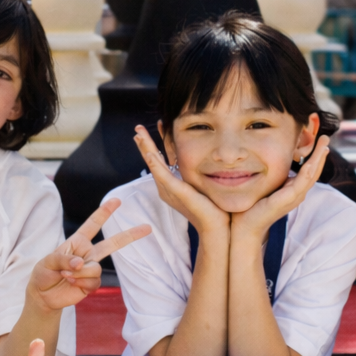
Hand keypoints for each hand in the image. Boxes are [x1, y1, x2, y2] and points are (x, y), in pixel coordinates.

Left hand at [27, 198, 151, 312]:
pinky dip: (81, 283)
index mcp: (76, 242)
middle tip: (147, 227)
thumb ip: (63, 259)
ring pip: (96, 268)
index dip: (104, 213)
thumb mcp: (47, 262)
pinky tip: (71, 283)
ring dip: (79, 273)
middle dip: (130, 235)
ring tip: (65, 275)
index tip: (116, 201)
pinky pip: (94, 281)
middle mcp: (87, 253)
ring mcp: (91, 268)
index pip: (92, 225)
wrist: (43, 296)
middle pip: (112, 244)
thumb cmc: (43, 274)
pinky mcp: (92, 284)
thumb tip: (81, 263)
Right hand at [132, 124, 229, 238]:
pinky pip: (164, 176)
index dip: (156, 144)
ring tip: (139, 135)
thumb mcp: (203, 186)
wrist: (217, 229)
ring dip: (146, 149)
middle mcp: (167, 188)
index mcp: (171, 186)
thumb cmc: (213, 210)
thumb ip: (200, 174)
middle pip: (153, 161)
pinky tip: (150, 154)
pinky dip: (156, 165)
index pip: (161, 160)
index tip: (157, 126)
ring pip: (154, 165)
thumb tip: (208, 161)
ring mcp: (170, 191)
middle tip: (137, 128)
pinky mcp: (178, 193)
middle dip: (145, 144)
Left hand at [229, 135, 330, 244]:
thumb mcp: (265, 185)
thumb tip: (266, 157)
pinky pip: (301, 183)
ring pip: (311, 175)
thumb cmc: (251, 205)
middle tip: (326, 138)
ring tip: (323, 145)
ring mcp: (294, 197)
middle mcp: (296, 193)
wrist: (244, 225)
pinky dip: (308, 171)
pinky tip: (312, 161)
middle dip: (320, 154)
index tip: (319, 141)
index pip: (308, 170)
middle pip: (314, 171)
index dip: (315, 156)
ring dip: (318, 159)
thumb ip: (271, 175)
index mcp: (292, 189)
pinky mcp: (287, 200)